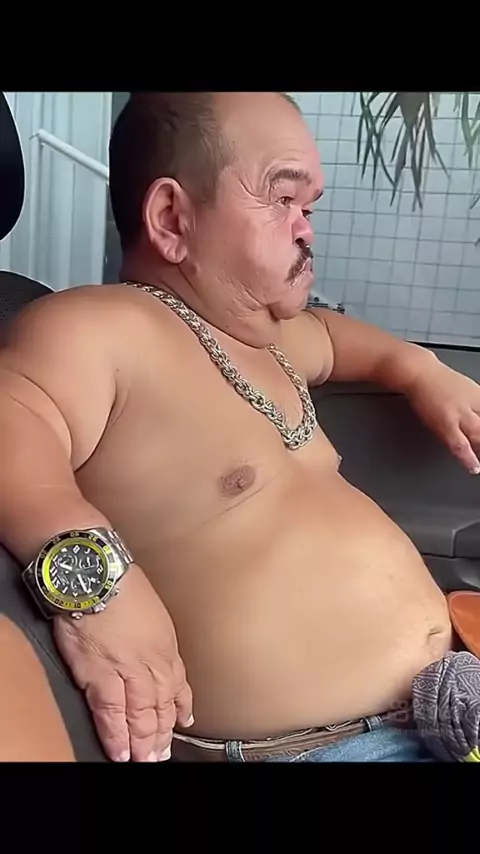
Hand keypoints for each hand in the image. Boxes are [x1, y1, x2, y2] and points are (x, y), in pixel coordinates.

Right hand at [54, 564, 192, 761]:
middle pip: (161, 707)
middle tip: (161, 755)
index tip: (182, 723)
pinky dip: (118, 734)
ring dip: (144, 741)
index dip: (180, 708)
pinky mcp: (100, 675)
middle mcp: (152, 663)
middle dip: (163, 734)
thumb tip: (155, 648)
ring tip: (145, 760)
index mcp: (165, 647)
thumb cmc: (122, 586)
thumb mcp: (153, 612)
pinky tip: (121, 751)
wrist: (99, 576)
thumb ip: (156, 637)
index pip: (177, 686)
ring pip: (141, 715)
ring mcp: (128, 671)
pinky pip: (112, 712)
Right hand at [406, 359, 479, 474]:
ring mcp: (460, 415)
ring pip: (479, 436)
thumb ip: (476, 405)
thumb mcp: (466, 389)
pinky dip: (468, 458)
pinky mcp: (446, 425)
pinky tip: (474, 467)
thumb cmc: (438, 382)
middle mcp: (473, 405)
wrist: (419, 373)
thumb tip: (478, 420)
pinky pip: (460, 445)